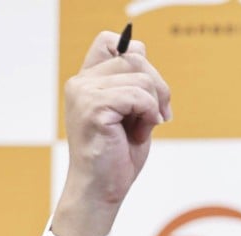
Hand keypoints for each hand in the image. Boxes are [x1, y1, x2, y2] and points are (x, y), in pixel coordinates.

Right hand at [53, 30, 171, 235]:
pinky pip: (138, 96)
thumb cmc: (117, 156)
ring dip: (154, 105)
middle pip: (136, 58)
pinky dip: (148, 114)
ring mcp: (84, 93)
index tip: (148, 91)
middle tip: (157, 117)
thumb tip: (141, 49)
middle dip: (158, 88)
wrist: (103, 189)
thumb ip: (135, 83)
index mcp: (88, 80)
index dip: (137, 56)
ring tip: (142, 128)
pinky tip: (140, 133)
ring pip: (141, 76)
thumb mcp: (131, 112)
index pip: (110, 41)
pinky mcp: (93, 106)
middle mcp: (81, 82)